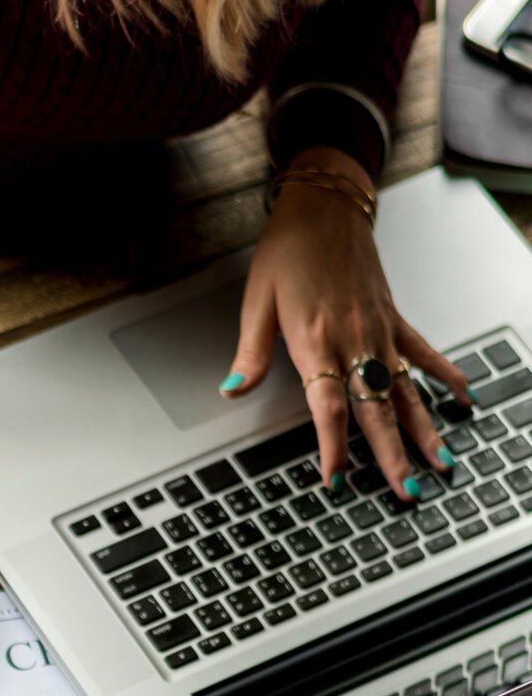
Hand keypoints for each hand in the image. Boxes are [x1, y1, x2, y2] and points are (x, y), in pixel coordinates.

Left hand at [223, 151, 467, 499]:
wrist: (325, 204)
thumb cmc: (288, 251)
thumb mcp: (256, 302)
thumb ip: (249, 354)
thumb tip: (231, 390)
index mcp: (316, 339)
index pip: (327, 406)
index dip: (333, 445)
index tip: (336, 477)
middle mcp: (354, 339)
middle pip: (376, 408)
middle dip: (392, 455)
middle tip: (406, 491)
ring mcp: (380, 330)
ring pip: (406, 390)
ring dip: (425, 429)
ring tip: (440, 463)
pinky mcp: (394, 319)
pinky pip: (425, 353)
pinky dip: (446, 376)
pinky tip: (464, 400)